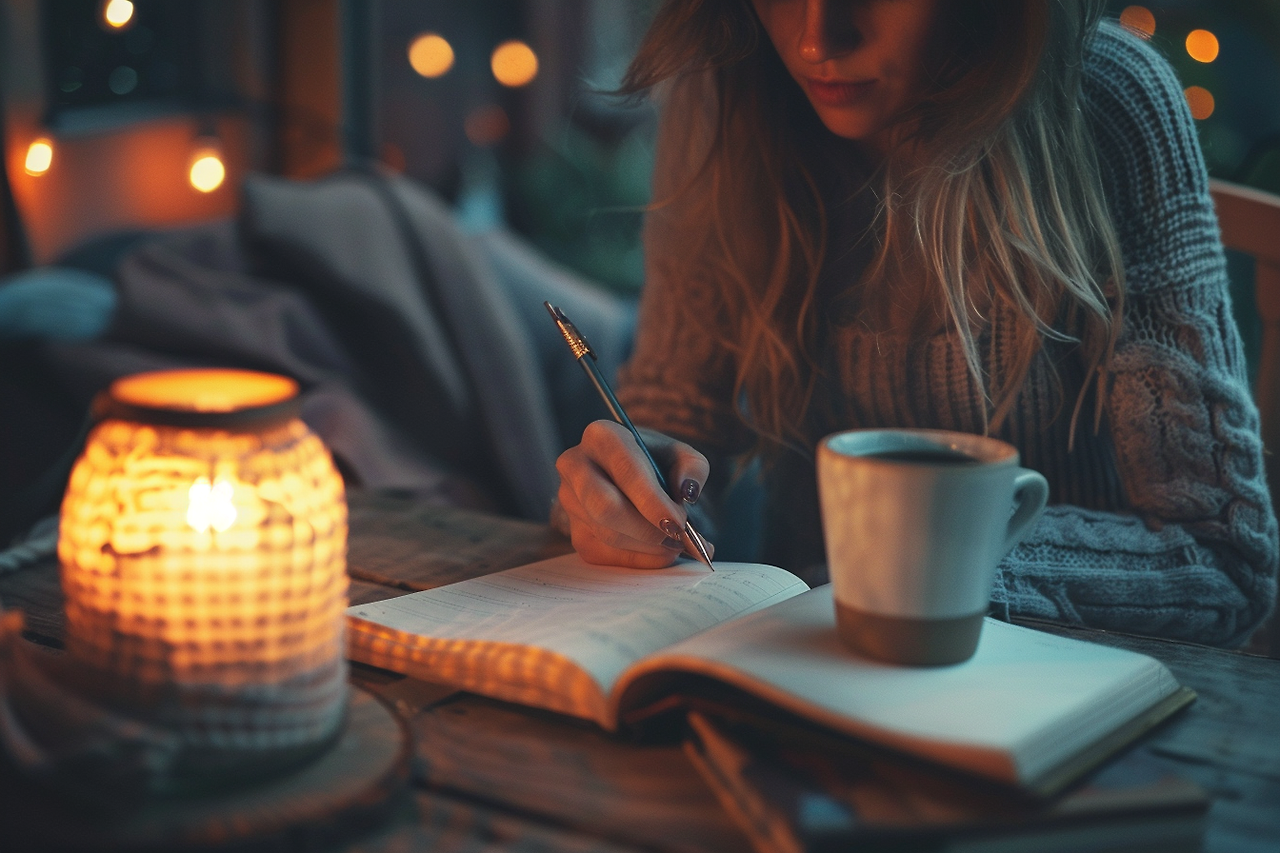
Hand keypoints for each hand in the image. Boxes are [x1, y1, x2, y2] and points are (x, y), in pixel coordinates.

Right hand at [554, 421, 713, 567]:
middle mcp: (575, 465)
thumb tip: (688, 491)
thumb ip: (693, 468)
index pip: (624, 471)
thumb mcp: (681, 455)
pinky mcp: (576, 531)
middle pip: (606, 508)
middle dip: (647, 530)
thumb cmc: (656, 462)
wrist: (632, 476)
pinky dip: (641, 559)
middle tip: (679, 536)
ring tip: (678, 542)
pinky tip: (661, 550)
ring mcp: (570, 501)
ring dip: (649, 546)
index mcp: (601, 436)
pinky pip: (608, 555)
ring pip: (609, 535)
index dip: (652, 501)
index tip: (678, 523)